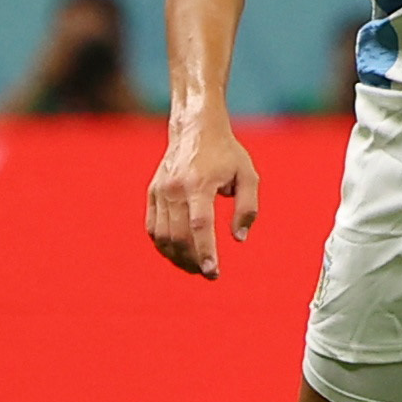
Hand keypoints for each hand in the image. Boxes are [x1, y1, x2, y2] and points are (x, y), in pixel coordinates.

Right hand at [148, 119, 261, 277]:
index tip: (212, 272)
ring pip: (163, 236)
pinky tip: (178, 254)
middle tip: (208, 273)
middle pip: (179, 235)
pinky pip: (153, 228)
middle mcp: (175, 188)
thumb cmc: (226, 153)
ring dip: (178, 257)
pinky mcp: (153, 193)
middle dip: (193, 261)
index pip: (200, 225)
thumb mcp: (248, 175)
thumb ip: (247, 208)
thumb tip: (239, 239)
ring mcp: (161, 191)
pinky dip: (163, 245)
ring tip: (195, 267)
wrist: (195, 128)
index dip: (205, 251)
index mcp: (200, 183)